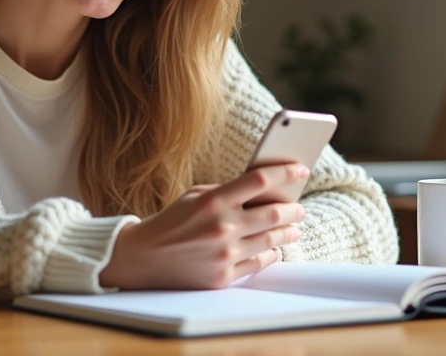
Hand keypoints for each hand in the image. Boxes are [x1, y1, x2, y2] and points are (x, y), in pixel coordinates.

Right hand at [99, 163, 308, 289]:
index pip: (260, 180)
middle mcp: (221, 226)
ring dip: (288, 232)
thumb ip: (228, 191)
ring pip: (271, 239)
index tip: (302, 169)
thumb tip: (265, 189)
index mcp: (213, 200)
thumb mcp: (195, 196)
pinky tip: (275, 248)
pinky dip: (272, 254)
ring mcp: (224, 254)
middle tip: (301, 207)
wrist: (142, 258)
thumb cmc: (172, 222)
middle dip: (294, 209)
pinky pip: (259, 263)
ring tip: (294, 228)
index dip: (286, 172)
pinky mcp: (223, 277)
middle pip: (274, 213)